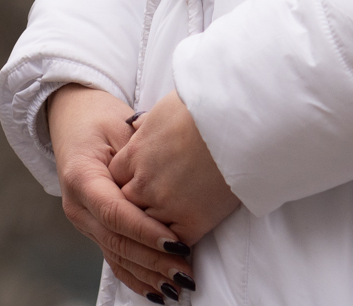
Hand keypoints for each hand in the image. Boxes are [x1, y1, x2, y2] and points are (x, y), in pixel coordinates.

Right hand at [45, 84, 199, 299]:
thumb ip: (138, 157)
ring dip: (147, 274)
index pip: (115, 213)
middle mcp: (77, 205)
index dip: (145, 232)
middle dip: (152, 260)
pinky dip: (135, 276)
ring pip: (115, 255)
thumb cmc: (99, 117)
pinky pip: (113, 258)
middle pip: (116, 241)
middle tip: (185, 271)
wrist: (72, 116)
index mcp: (80, 177)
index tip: (176, 244)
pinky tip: (156, 291)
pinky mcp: (91, 228)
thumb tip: (168, 183)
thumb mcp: (118, 126)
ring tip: (178, 285)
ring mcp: (82, 220)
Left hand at [109, 92, 239, 247]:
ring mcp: (166, 203)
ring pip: (147, 227)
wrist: (237, 124)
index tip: (136, 183)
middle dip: (136, 206)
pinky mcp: (193, 221)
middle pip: (126, 204)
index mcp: (135, 153)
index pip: (115, 177)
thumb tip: (134, 125)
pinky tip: (183, 239)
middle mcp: (145, 181)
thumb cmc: (203, 110)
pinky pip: (175, 242)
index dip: (126, 181)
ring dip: (155, 227)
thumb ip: (145, 125)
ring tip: (165, 229)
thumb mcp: (164, 110)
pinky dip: (177, 243)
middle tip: (151, 208)